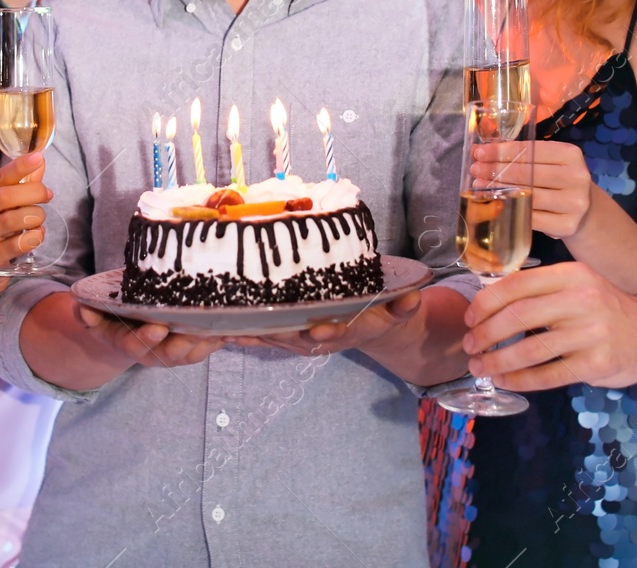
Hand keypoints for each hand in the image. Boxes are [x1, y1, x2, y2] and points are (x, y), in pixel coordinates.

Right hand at [0, 154, 51, 290]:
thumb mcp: (3, 207)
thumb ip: (21, 184)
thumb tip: (39, 161)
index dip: (19, 167)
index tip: (37, 157)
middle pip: (4, 197)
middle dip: (32, 192)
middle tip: (47, 194)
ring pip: (11, 220)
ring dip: (34, 215)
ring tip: (39, 218)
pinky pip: (14, 246)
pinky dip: (32, 238)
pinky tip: (36, 235)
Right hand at [75, 304, 226, 368]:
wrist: (125, 331)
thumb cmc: (112, 316)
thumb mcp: (95, 313)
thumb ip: (89, 311)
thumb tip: (80, 306)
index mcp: (127, 343)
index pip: (135, 344)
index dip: (146, 338)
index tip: (158, 328)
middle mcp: (151, 353)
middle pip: (169, 354)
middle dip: (184, 342)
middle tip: (199, 327)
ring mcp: (172, 353)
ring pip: (191, 354)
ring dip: (206, 343)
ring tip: (220, 328)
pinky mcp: (189, 349)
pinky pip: (205, 349)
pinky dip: (217, 341)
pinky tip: (230, 327)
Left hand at [231, 290, 421, 354]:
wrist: (371, 328)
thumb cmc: (381, 312)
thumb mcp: (398, 310)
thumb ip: (405, 305)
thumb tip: (414, 296)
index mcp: (349, 330)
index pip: (339, 333)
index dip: (328, 333)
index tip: (318, 329)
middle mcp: (323, 339)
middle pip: (298, 339)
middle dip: (278, 332)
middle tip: (257, 322)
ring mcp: (303, 340)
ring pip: (276, 339)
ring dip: (253, 333)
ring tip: (229, 324)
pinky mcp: (289, 336)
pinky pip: (264, 337)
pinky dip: (244, 334)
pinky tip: (222, 328)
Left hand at [463, 263, 636, 391]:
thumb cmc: (606, 310)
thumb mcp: (578, 285)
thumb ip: (541, 290)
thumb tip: (488, 302)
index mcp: (571, 275)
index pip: (517, 285)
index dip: (486, 303)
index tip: (469, 318)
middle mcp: (582, 300)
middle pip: (519, 316)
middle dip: (486, 334)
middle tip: (469, 346)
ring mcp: (592, 333)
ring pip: (531, 349)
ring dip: (498, 360)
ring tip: (480, 367)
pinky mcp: (597, 364)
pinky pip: (549, 375)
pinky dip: (521, 380)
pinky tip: (505, 381)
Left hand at [472, 139, 594, 240]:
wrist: (584, 210)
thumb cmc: (558, 181)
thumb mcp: (549, 162)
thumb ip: (523, 155)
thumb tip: (482, 151)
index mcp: (571, 155)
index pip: (531, 150)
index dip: (502, 151)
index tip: (480, 152)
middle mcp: (576, 177)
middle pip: (527, 173)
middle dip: (496, 170)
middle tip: (476, 169)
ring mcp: (573, 203)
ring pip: (527, 196)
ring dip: (499, 190)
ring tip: (479, 185)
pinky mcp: (566, 225)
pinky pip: (531, 217)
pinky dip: (510, 210)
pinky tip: (495, 204)